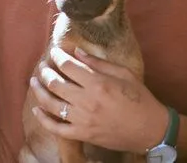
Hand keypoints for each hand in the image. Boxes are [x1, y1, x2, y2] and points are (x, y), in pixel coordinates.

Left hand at [29, 47, 167, 152]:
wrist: (151, 130)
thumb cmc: (140, 99)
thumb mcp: (124, 74)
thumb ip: (98, 63)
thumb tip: (77, 52)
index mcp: (98, 84)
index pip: (68, 66)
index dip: (57, 56)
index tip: (54, 52)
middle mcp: (87, 101)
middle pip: (55, 83)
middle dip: (45, 71)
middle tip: (42, 65)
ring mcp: (83, 120)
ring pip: (51, 104)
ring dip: (39, 91)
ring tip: (34, 82)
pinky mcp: (83, 135)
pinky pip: (57, 128)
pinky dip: (44, 119)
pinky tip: (37, 109)